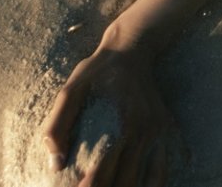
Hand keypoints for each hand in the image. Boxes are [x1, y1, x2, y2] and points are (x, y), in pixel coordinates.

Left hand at [40, 40, 177, 185]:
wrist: (134, 47)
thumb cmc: (97, 71)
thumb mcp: (70, 90)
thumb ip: (57, 126)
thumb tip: (55, 165)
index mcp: (119, 124)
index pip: (100, 175)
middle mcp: (143, 133)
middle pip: (125, 183)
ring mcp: (158, 133)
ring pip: (149, 182)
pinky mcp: (167, 131)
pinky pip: (164, 170)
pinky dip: (153, 185)